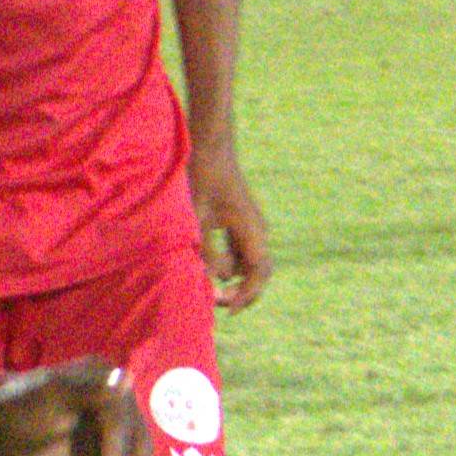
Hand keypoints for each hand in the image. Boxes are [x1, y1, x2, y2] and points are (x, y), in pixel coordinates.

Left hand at [0, 361, 152, 455]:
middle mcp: (121, 403)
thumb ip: (85, 390)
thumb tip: (126, 379)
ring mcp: (118, 431)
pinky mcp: (112, 455)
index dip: (115, 453)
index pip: (121, 422)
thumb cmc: (17, 406)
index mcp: (108, 380)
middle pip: (139, 444)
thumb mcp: (47, 397)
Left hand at [195, 149, 271, 313]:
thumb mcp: (197, 216)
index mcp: (252, 229)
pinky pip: (239, 253)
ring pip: (247, 264)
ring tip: (207, 289)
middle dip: (240, 292)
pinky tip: (206, 269)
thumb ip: (205, 249)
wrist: (209, 146)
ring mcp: (250, 226)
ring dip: (232, 280)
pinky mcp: (240, 222)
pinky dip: (227, 266)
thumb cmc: (201, 177)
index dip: (245, 296)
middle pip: (258, 273)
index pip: (259, 273)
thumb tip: (216, 280)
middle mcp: (257, 230)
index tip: (227, 310)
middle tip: (215, 304)